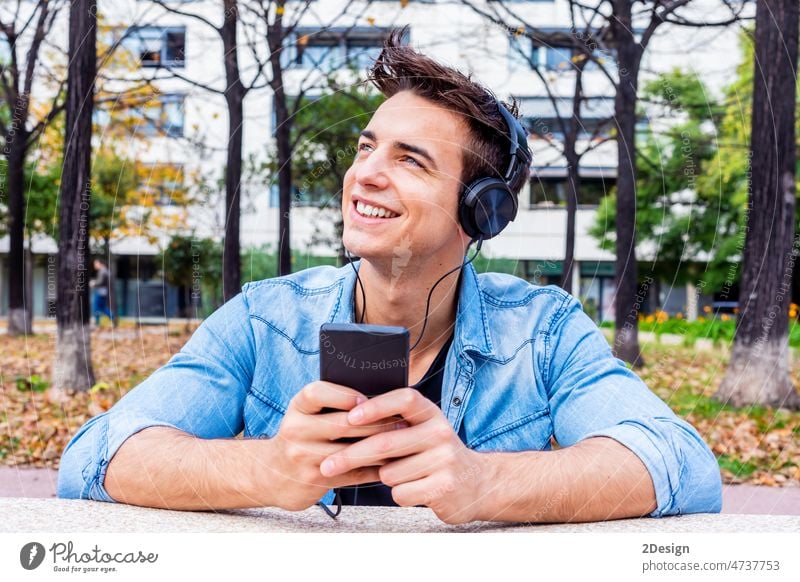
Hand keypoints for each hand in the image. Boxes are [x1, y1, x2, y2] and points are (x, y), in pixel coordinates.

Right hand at [261, 381, 407, 511]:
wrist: (271, 474)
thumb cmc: (302, 436)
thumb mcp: (307, 414)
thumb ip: (332, 404)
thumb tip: (378, 396)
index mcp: (298, 407)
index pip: (317, 392)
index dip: (344, 395)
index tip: (367, 399)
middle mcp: (296, 429)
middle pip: (342, 424)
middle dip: (376, 423)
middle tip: (402, 421)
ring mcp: (302, 456)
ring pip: (350, 451)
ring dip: (380, 448)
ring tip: (402, 443)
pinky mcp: (313, 479)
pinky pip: (351, 474)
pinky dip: (374, 468)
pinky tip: (391, 464)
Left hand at [319, 388, 486, 523]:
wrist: (477, 484)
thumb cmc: (435, 455)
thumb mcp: (422, 430)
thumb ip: (394, 423)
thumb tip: (345, 419)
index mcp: (431, 413)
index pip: (404, 399)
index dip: (376, 406)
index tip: (350, 416)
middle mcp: (440, 432)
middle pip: (386, 441)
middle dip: (351, 454)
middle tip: (328, 463)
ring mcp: (444, 460)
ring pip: (389, 472)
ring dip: (385, 477)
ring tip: (403, 474)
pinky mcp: (443, 487)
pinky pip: (400, 493)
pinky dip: (399, 494)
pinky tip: (415, 489)